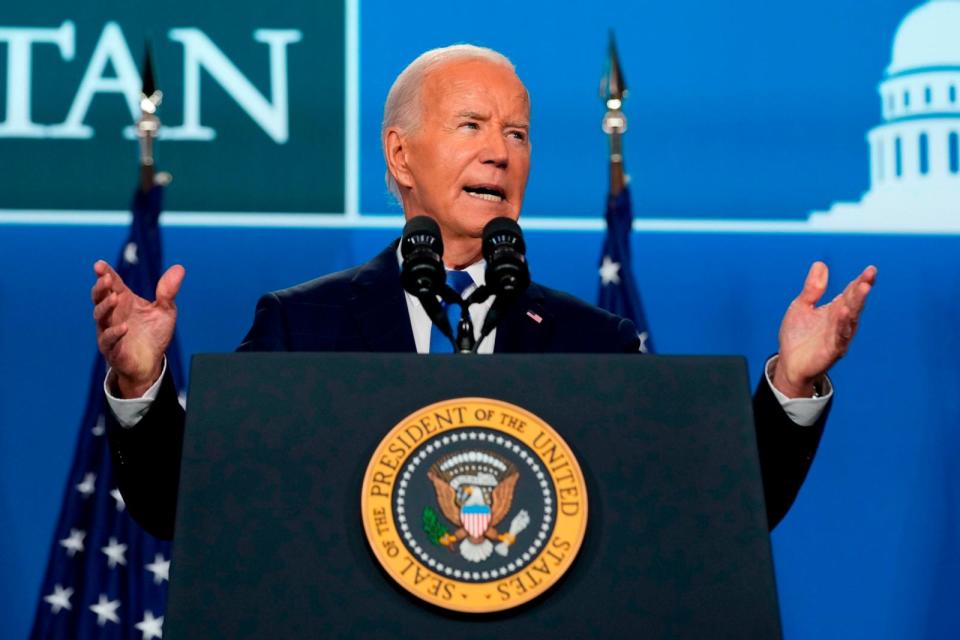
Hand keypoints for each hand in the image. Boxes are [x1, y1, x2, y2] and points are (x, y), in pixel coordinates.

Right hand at [91, 260, 184, 397]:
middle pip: (99, 297)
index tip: (100, 264)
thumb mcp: (165, 311)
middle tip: (105, 278)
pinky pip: (108, 339)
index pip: (112, 284)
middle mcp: (113, 314)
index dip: (105, 273)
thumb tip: (179, 268)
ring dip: (105, 306)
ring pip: (100, 316)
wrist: (150, 363)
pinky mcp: (111, 349)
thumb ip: (168, 291)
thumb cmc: (153, 334)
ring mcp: (109, 330)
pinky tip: (125, 327)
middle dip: (101, 287)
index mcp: (124, 301)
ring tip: (115, 297)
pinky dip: (115, 333)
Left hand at [774, 262, 876, 397]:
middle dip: (862, 289)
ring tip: (863, 288)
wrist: (790, 363)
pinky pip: (840, 336)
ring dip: (857, 303)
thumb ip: (812, 288)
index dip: (860, 281)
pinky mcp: (833, 350)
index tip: (871, 269)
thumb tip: (821, 264)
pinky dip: (842, 324)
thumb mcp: (802, 306)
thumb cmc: (798, 335)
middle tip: (870, 275)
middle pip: (854, 302)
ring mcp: (839, 336)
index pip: (850, 292)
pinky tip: (844, 312)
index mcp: (835, 309)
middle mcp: (841, 322)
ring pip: (851, 318)